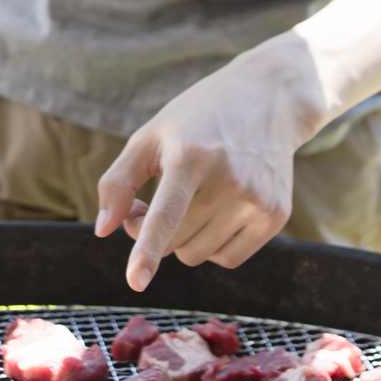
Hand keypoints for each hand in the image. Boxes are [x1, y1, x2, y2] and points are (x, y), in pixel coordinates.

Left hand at [92, 40, 323, 287]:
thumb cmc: (197, 119)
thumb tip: (104, 230)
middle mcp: (229, 180)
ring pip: (199, 255)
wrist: (269, 99)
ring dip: (182, 239)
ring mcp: (257, 200)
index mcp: (192, 156)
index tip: (136, 281)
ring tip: (186, 201)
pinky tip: (215, 211)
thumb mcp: (149, 136)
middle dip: (152, 232)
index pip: (167, 214)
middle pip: (175, 242)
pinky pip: (229, 258)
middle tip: (149, 202)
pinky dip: (212, 245)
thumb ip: (119, 182)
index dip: (147, 250)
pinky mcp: (277, 215)